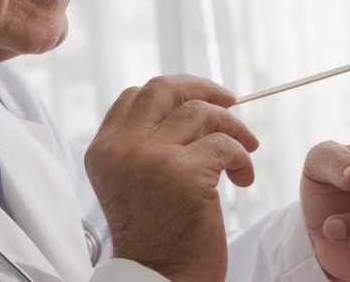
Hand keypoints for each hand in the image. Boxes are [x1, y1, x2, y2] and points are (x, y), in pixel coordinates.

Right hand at [85, 75, 258, 281]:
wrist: (158, 281)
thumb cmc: (155, 235)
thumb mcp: (132, 181)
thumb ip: (146, 142)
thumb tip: (192, 106)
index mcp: (104, 148)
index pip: (135, 95)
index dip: (174, 91)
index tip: (200, 99)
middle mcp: (121, 148)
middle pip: (164, 89)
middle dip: (203, 88)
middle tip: (230, 101)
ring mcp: (151, 157)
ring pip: (201, 113)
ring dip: (233, 128)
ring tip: (245, 150)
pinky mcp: (184, 173)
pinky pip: (225, 145)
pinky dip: (242, 158)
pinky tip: (243, 178)